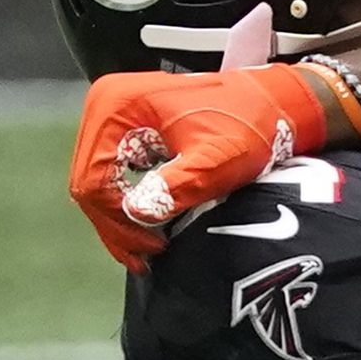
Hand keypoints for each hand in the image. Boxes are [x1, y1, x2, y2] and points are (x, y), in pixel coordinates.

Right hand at [67, 64, 330, 270]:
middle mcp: (106, 103)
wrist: (271, 103)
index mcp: (118, 104)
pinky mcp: (124, 126)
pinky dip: (124, 202)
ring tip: (146, 249)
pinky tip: (144, 226)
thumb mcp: (216, 160)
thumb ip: (176, 185)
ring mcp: (112, 114)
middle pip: (89, 179)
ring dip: (118, 218)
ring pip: (97, 179)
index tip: (150, 247)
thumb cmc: (249, 126)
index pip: (95, 176)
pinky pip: (111, 171)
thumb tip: (135, 213)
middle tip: (146, 256)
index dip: (116, 219)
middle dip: (115, 224)